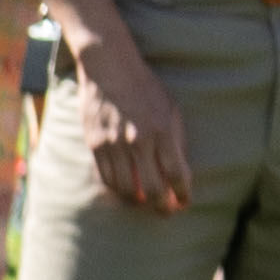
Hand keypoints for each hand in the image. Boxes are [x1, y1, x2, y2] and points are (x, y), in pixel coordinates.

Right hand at [65, 36, 192, 211]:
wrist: (109, 68)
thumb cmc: (146, 88)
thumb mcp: (172, 110)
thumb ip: (176, 141)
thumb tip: (179, 172)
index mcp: (162, 131)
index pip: (177, 175)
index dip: (183, 194)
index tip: (185, 202)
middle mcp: (138, 141)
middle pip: (152, 189)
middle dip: (162, 207)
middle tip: (167, 212)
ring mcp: (113, 143)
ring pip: (126, 188)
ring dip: (138, 201)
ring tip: (146, 203)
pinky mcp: (94, 143)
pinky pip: (106, 177)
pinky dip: (117, 189)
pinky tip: (125, 190)